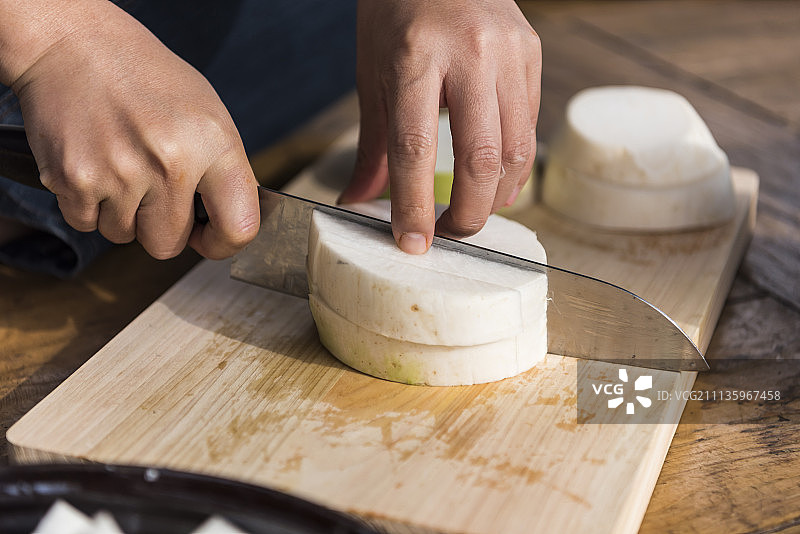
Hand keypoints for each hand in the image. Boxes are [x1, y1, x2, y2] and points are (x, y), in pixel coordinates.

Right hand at [4, 1, 258, 259]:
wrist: (74, 44)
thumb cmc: (147, 79)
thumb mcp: (208, 114)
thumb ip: (224, 172)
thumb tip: (230, 223)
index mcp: (213, 143)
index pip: (238, 227)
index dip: (223, 243)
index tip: (210, 236)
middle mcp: (169, 162)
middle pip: (169, 245)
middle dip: (162, 228)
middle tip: (153, 191)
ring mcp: (118, 173)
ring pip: (124, 236)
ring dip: (122, 214)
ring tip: (121, 166)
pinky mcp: (73, 179)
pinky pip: (86, 223)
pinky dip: (88, 205)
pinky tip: (95, 166)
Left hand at [340, 0, 540, 253]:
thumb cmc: (397, 14)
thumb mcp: (373, 75)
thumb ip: (373, 146)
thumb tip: (357, 202)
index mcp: (415, 56)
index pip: (416, 149)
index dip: (414, 205)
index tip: (412, 244)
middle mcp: (470, 53)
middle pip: (480, 159)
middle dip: (468, 214)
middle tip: (449, 234)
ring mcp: (509, 52)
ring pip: (517, 150)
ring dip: (497, 196)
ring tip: (473, 211)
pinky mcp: (533, 53)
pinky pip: (530, 126)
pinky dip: (514, 165)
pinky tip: (496, 180)